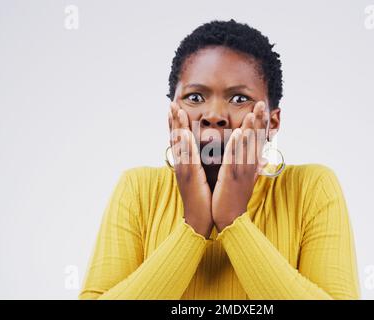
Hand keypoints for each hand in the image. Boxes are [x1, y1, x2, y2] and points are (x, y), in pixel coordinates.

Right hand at [168, 102, 212, 237]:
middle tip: (171, 103)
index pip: (180, 140)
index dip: (176, 124)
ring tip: (176, 110)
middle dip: (173, 119)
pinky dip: (186, 144)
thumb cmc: (202, 199)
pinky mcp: (190, 176)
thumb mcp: (201, 178)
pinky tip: (184, 133)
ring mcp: (184, 170)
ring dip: (177, 126)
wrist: (199, 219)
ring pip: (179, 144)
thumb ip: (200, 165)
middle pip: (176, 138)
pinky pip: (188, 157)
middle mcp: (182, 165)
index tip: (175, 109)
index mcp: (186, 164)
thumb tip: (202, 154)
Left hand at [212, 101, 268, 230]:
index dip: (260, 124)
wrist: (230, 219)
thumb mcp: (246, 180)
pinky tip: (240, 132)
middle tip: (261, 102)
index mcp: (250, 165)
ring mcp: (242, 170)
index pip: (257, 140)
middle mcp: (249, 165)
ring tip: (253, 111)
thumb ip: (254, 167)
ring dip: (251, 127)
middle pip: (256, 139)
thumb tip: (263, 160)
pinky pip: (235, 157)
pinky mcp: (232, 176)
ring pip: (248, 145)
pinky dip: (237, 144)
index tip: (261, 108)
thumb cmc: (235, 198)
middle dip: (259, 120)